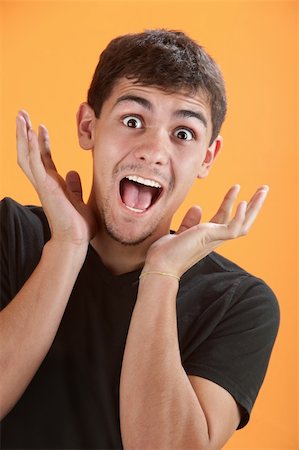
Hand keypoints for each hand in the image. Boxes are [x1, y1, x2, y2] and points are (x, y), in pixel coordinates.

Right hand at [16, 110, 96, 246]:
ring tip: (21, 116)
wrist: (76, 239)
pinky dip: (32, 147)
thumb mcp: (78, 199)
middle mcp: (45, 182)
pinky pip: (35, 163)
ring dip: (23, 135)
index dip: (41, 143)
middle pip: (29, 153)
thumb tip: (73, 173)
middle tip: (21, 115)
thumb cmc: (78, 225)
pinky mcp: (45, 186)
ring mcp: (43, 184)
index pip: (43, 159)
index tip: (41, 127)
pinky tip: (30, 131)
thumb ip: (74, 186)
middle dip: (25, 133)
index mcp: (53, 184)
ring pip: (27, 155)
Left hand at [144, 185, 268, 277]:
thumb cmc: (167, 253)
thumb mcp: (180, 232)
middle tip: (263, 189)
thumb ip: (190, 222)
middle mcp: (215, 239)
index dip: (231, 202)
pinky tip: (243, 202)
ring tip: (262, 190)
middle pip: (241, 222)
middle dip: (254, 206)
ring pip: (244, 224)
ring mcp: (215, 239)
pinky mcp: (211, 238)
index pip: (225, 218)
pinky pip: (233, 228)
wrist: (160, 264)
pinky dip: (240, 215)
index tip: (235, 187)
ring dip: (254, 207)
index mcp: (208, 237)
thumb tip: (198, 207)